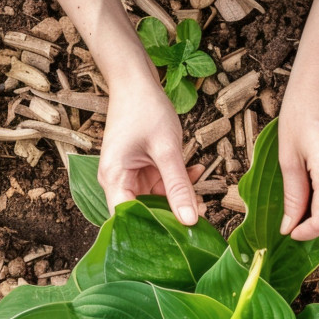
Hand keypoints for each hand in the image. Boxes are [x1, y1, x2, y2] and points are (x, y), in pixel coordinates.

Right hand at [96, 79, 200, 224]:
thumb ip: (178, 186)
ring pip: (156, 198)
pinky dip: (178, 180)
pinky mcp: (141, 167)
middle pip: (144, 212)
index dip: (151, 232)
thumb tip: (190, 220)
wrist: (137, 80)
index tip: (177, 238)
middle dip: (172, 214)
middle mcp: (118, 181)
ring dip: (179, 195)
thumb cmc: (144, 108)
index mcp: (114, 179)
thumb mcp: (166, 149)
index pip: (127, 220)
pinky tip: (196, 170)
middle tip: (201, 215)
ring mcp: (130, 174)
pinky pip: (161, 183)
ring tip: (203, 192)